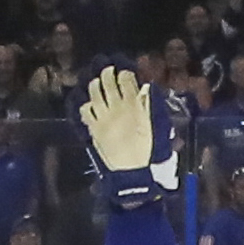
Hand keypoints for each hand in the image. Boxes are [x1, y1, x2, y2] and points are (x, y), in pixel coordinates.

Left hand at [80, 61, 160, 189]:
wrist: (133, 174)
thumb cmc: (149, 152)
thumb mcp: (157, 128)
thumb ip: (151, 107)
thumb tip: (146, 89)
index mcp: (135, 106)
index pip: (126, 80)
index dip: (125, 73)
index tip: (125, 72)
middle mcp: (117, 108)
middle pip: (108, 82)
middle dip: (107, 73)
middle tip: (108, 70)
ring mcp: (103, 118)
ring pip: (95, 93)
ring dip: (95, 84)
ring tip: (96, 82)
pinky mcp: (94, 129)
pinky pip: (86, 111)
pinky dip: (87, 105)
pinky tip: (91, 105)